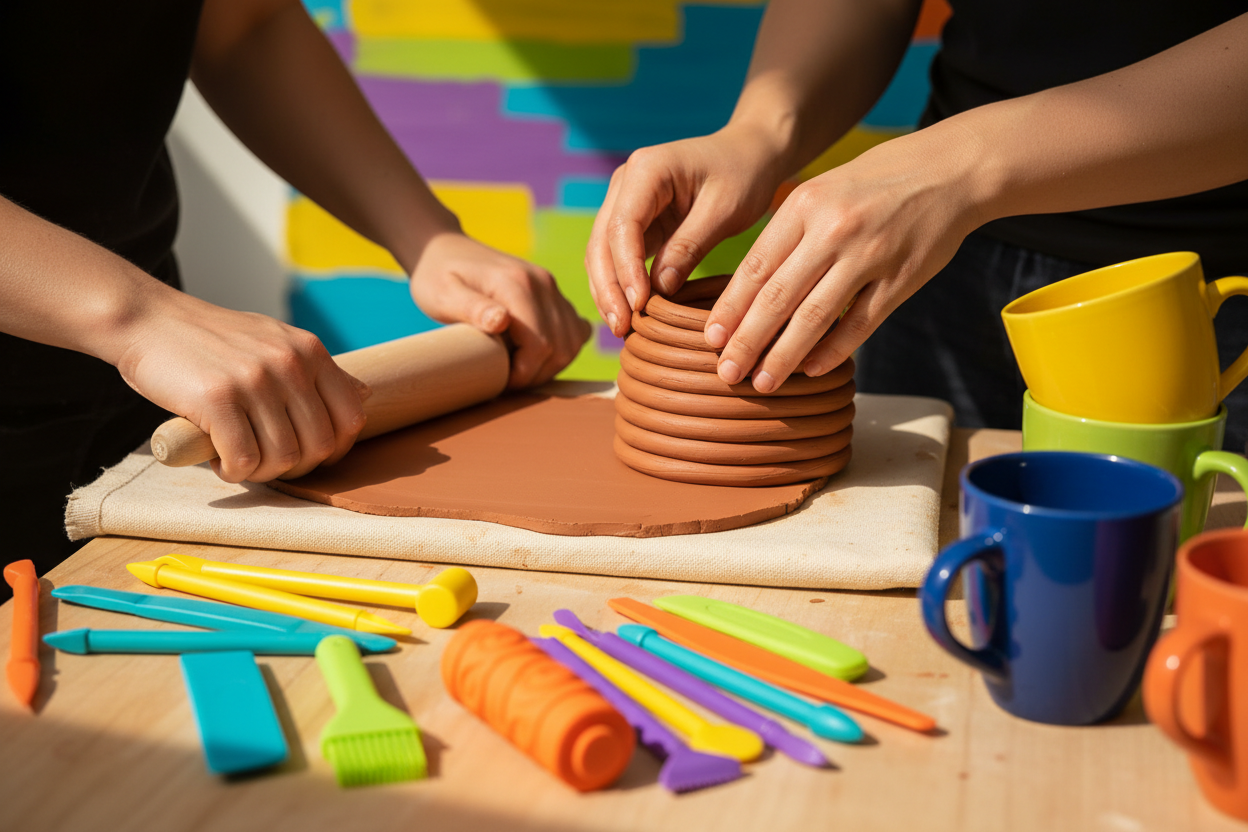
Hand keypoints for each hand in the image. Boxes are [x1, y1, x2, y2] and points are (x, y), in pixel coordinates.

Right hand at [116, 295, 369, 482]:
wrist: (149, 319)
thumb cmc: (213, 340)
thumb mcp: (275, 341)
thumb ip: (316, 371)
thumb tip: (366, 396)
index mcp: (309, 350)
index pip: (351, 417)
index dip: (336, 449)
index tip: (308, 455)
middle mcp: (289, 363)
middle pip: (320, 445)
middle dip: (296, 467)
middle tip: (267, 462)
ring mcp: (255, 380)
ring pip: (284, 457)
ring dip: (262, 472)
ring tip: (239, 460)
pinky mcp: (218, 398)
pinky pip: (244, 459)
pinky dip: (234, 471)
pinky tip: (219, 460)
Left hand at [409, 231, 591, 387]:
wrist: (444, 249)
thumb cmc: (437, 276)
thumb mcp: (443, 294)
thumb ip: (472, 308)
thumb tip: (502, 322)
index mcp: (517, 284)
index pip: (541, 343)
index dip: (525, 373)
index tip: (502, 383)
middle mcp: (542, 283)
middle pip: (561, 346)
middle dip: (539, 374)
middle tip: (509, 382)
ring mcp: (550, 286)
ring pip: (573, 340)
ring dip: (552, 364)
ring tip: (521, 371)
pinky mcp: (552, 293)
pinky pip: (575, 328)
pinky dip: (563, 348)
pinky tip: (536, 354)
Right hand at [585, 125, 788, 336]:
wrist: (749, 154)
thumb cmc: (743, 175)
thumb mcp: (724, 210)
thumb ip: (689, 246)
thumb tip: (657, 289)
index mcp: (647, 170)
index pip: (623, 225)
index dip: (626, 269)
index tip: (638, 304)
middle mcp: (625, 183)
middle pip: (601, 241)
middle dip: (608, 287)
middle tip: (622, 328)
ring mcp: (625, 202)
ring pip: (601, 252)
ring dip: (608, 290)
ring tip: (621, 328)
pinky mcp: (634, 222)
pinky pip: (617, 257)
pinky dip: (619, 284)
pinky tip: (629, 313)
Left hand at [706, 126, 983, 391]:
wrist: (949, 169)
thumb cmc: (875, 183)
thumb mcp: (822, 190)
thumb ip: (786, 233)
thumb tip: (745, 291)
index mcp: (804, 205)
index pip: (755, 267)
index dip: (730, 308)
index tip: (710, 339)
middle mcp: (833, 229)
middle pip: (777, 297)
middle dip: (747, 340)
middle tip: (726, 372)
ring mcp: (869, 256)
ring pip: (815, 317)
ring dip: (784, 355)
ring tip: (763, 382)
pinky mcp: (901, 279)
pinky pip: (859, 324)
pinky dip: (832, 351)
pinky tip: (810, 369)